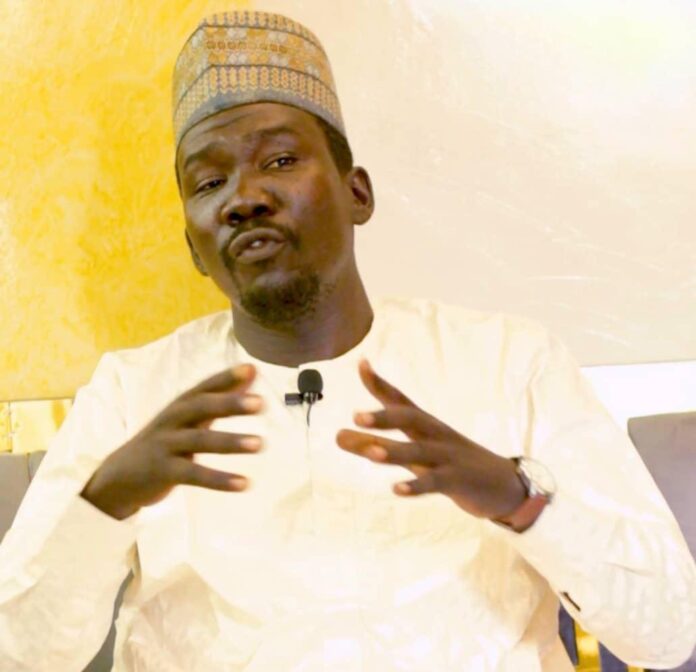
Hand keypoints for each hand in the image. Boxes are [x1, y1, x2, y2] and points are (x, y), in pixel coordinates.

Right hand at [81, 364, 262, 519]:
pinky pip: (194, 475)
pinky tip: (243, 483)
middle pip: (200, 407)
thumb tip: (253, 370)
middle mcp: (172, 420)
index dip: (226, 377)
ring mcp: (165, 445)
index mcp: (180, 405)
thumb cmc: (164, 441)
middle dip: (230, 403)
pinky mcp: (163, 471)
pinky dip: (219, 479)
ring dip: (231, 441)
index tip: (251, 368)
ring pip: (199, 441)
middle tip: (261, 403)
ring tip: (260, 444)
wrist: (118, 476)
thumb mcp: (189, 416)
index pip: (204, 386)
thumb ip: (221, 396)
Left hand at [336, 360, 525, 519]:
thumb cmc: (449, 464)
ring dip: (394, 451)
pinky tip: (397, 489)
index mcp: (425, 425)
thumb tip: (337, 436)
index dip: (379, 384)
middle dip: (384, 416)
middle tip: (355, 416)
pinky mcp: (459, 481)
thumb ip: (374, 443)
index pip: (400, 399)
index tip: (360, 364)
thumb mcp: (411, 454)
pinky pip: (435, 482)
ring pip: (419, 451)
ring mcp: (448, 457)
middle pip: (410, 419)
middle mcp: (435, 435)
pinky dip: (416, 485)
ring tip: (370, 452)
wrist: (504, 484)